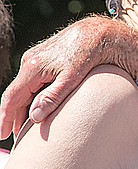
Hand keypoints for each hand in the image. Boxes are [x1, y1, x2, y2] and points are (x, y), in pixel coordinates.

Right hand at [0, 15, 128, 138]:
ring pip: (24, 87)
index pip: (12, 98)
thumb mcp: (73, 77)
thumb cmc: (88, 54)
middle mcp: (30, 61)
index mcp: (33, 68)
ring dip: (23, 106)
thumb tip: (34, 117)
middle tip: (16, 137)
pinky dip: (31, 95)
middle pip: (16, 94)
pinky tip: (36, 105)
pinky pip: (31, 80)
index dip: (6, 118)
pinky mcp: (43, 57)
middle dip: (14, 116)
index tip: (3, 135)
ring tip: (25, 127)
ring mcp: (35, 58)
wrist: (98, 31)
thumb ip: (53, 97)